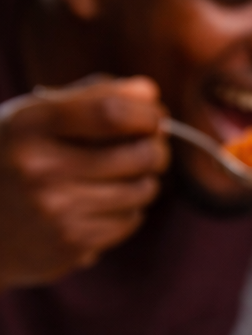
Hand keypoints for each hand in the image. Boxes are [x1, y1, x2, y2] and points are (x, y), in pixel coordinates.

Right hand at [0, 76, 168, 287]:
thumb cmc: (13, 159)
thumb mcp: (33, 118)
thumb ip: (90, 97)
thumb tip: (149, 92)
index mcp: (28, 125)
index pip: (111, 112)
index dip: (146, 113)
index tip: (153, 116)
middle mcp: (40, 167)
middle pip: (140, 154)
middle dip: (155, 149)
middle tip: (149, 148)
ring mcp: (56, 209)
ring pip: (142, 189)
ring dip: (142, 181)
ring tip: (120, 176)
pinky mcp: (71, 243)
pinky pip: (131, 220)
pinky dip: (127, 211)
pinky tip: (100, 205)